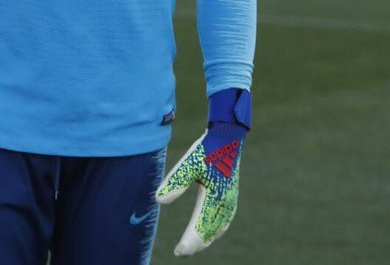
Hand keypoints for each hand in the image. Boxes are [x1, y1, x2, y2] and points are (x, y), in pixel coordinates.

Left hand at [156, 88, 250, 256]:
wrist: (227, 138)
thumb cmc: (206, 150)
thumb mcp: (188, 164)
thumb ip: (175, 183)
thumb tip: (158, 200)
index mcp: (214, 198)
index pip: (200, 227)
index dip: (189, 241)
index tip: (179, 252)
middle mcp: (225, 204)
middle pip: (209, 231)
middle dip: (196, 244)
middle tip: (181, 252)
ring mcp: (230, 201)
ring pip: (218, 228)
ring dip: (206, 239)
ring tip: (194, 247)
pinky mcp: (231, 196)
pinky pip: (225, 220)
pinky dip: (217, 230)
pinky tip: (212, 233)